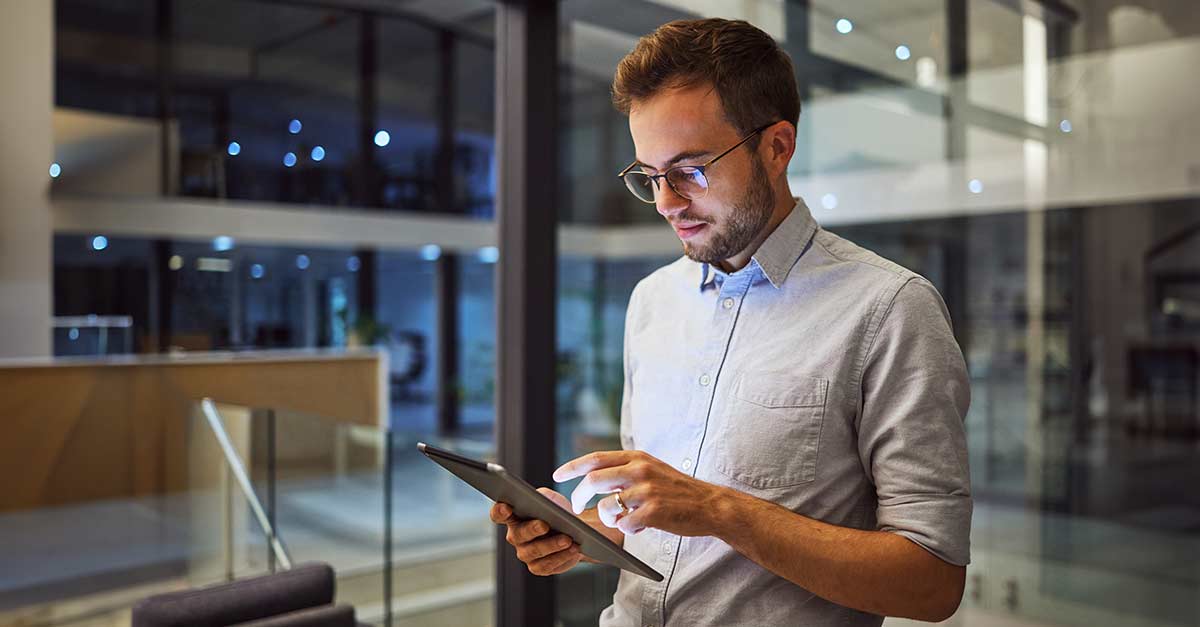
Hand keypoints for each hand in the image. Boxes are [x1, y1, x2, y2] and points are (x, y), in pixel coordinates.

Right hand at [489, 488, 582, 575]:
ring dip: (552, 545)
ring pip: (534, 552)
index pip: (498, 514)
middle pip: (518, 535)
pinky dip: (562, 556)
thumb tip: (540, 501)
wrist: (576, 531)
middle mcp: (515, 536)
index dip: (499, 511)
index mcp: (513, 517)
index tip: (507, 507)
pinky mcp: (538, 567)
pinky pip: (547, 565)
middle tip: (545, 525)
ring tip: (568, 539)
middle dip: (532, 529)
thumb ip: (543, 497)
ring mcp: (526, 553)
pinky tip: (573, 549)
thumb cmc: (559, 512)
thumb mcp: (552, 499)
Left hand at [554, 450, 727, 536]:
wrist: (711, 504)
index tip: (557, 475)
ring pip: (606, 506)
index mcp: (637, 457)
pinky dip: (627, 529)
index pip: (595, 458)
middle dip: (580, 496)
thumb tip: (593, 477)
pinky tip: (640, 526)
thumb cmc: (677, 490)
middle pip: (593, 481)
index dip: (572, 467)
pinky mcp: (654, 512)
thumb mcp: (652, 469)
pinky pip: (624, 525)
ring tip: (622, 519)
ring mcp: (647, 491)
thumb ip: (626, 469)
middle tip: (578, 506)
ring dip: (607, 517)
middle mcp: (640, 470)